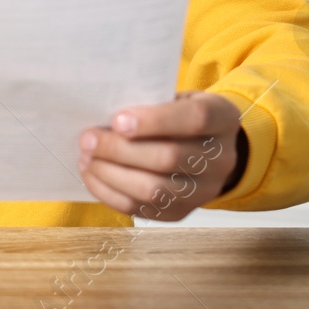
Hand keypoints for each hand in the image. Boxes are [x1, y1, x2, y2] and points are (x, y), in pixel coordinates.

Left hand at [77, 91, 243, 221]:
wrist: (207, 147)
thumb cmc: (179, 114)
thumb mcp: (177, 97)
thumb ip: (150, 102)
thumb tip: (102, 114)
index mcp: (222, 119)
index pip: (195, 119)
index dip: (154, 120)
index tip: (117, 120)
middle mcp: (220, 159)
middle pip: (168, 158)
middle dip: (119, 149)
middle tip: (87, 139)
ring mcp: (204, 190)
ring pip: (154, 189)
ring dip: (111, 174)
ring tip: (86, 158)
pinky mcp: (183, 212)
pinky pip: (143, 208)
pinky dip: (110, 193)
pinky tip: (92, 175)